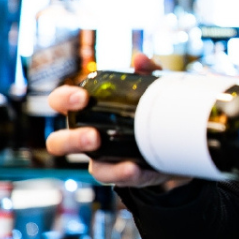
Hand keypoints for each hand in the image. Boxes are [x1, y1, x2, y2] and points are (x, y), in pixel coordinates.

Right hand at [45, 70, 191, 191]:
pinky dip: (126, 174)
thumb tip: (139, 59)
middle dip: (73, 141)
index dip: (63, 100)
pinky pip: (120, 179)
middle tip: (94, 136)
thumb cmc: (152, 107)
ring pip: (90, 168)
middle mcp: (88, 137)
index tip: (82, 97)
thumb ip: (146, 71)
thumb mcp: (151, 87)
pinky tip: (136, 169)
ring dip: (101, 165)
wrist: (179, 140)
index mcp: (87, 111)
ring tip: (121, 162)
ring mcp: (104, 159)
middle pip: (59, 143)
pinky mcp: (124, 175)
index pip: (60, 103)